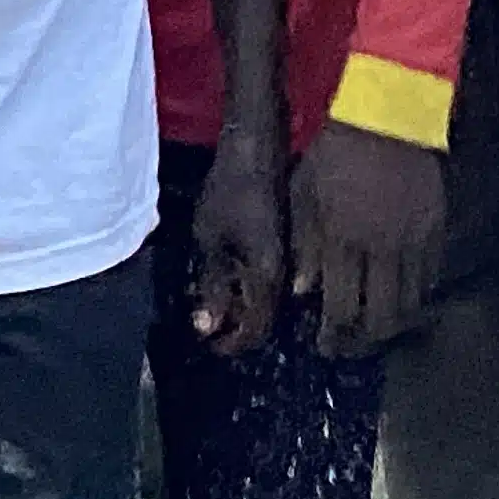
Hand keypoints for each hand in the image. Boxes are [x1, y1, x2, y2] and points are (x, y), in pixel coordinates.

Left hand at [186, 131, 286, 357]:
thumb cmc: (229, 192)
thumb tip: (207, 328)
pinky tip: (231, 281)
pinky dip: (250, 289)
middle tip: (208, 328)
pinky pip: (271, 281)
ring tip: (214, 306)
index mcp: (270, 278)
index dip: (232, 344)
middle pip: (266, 318)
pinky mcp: (286, 246)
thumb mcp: (211, 241)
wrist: (257, 151)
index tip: (209, 347)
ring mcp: (291, 260)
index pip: (256, 329)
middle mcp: (289, 275)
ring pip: (270, 300)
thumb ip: (213, 286)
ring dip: (244, 308)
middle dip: (237, 329)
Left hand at [289, 120, 447, 356]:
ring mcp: (414, 244)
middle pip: (381, 317)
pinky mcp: (437, 233)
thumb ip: (306, 245)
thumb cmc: (335, 152)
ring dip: (391, 324)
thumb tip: (304, 291)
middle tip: (351, 345)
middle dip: (364, 341)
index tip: (324, 345)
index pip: (340, 306)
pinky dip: (414, 297)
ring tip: (374, 327)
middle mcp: (381, 250)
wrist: (388, 118)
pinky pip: (429, 280)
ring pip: (409, 305)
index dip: (333, 334)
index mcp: (342, 239)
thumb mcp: (304, 192)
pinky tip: (400, 298)